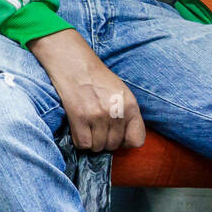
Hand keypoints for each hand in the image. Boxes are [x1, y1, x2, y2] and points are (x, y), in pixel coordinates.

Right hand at [29, 28, 144, 151]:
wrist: (74, 64)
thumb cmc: (97, 78)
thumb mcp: (121, 92)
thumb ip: (127, 114)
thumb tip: (126, 139)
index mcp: (130, 106)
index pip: (137, 140)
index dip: (125, 142)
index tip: (116, 137)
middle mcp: (116, 113)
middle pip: (114, 145)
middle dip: (105, 141)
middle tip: (97, 130)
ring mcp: (98, 116)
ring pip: (98, 147)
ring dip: (92, 142)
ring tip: (87, 128)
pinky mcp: (79, 117)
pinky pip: (83, 144)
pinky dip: (80, 141)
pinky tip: (78, 129)